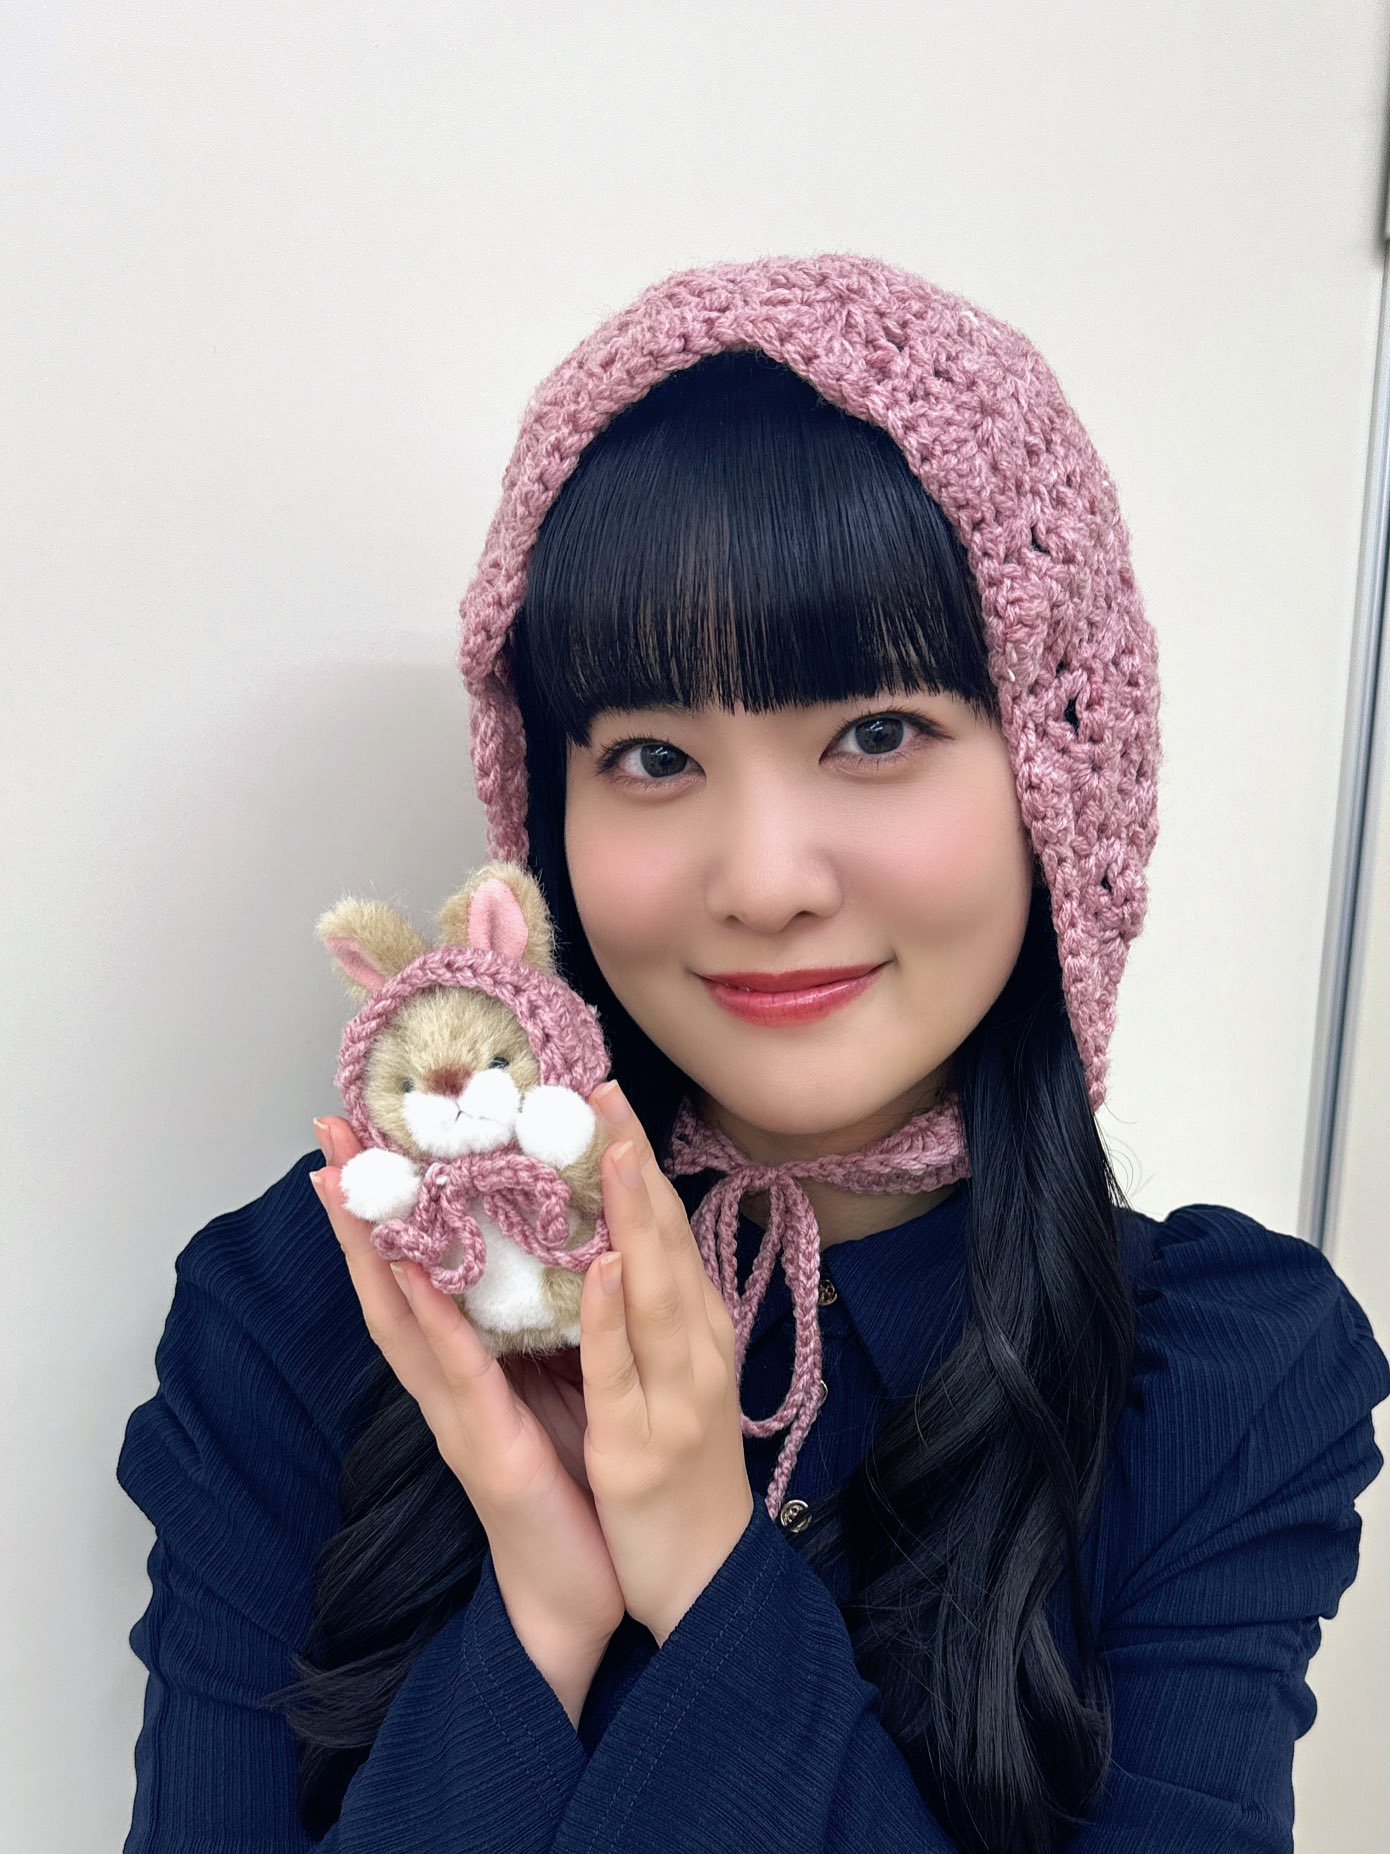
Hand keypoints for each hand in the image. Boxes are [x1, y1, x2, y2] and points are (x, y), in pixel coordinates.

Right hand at [309, 1116, 624, 1666]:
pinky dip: (436, 1323)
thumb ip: (535, 1323)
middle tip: (330, 1133)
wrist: (579, 1591)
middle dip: (357, 1208)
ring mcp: (456, 1414)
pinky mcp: (485, 1447)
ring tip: (346, 1183)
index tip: (368, 1135)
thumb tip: (542, 1245)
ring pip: (402, 1320)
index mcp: (464, 1363)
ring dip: (371, 1251)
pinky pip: (460, 1375)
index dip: (390, 1205)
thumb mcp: (552, 1383)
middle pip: (387, 1282)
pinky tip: (420, 1275)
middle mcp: (445, 1382)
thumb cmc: (566, 1484)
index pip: (415, 1269)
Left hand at [579, 1082, 754, 1646]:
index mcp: (694, 1328)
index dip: (638, 1158)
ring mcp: (675, 1394)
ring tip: (612, 1147)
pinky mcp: (643, 1444)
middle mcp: (695, 1347)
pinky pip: (628, 1370)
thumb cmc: (683, 1471)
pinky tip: (604, 1268)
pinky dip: (617, 1316)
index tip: (606, 1091)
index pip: (666, 1226)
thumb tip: (617, 1242)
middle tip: (603, 1086)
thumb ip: (652, 1312)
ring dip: (634, 1215)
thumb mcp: (673, 1377)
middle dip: (634, 1161)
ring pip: (656, 1289)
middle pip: (667, 1239)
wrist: (707, 1580)